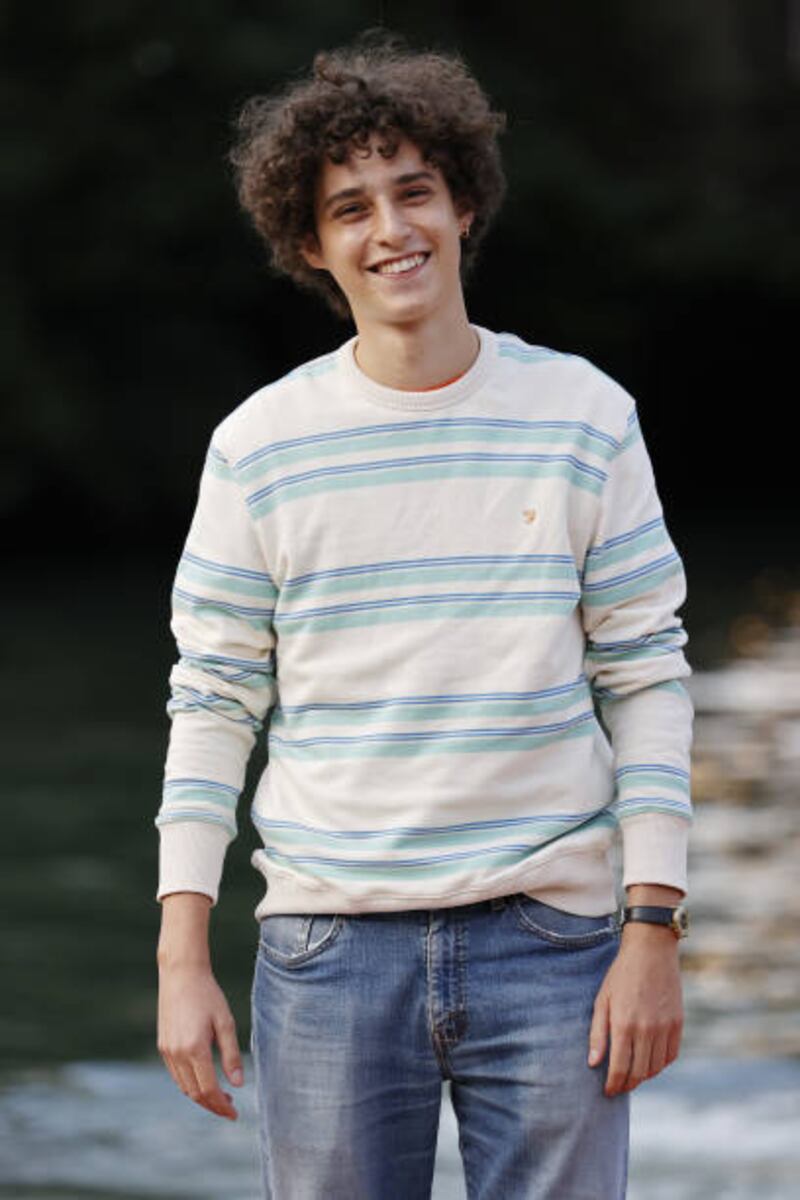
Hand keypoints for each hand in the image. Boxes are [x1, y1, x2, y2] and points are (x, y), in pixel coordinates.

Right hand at [157, 962, 243, 1119]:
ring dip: (201, 1096)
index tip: (235, 1114)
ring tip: (220, 1095)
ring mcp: (167, 1051)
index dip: (222, 1107)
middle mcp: (177, 1054)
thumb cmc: (208, 995)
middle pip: (195, 1093)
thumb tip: (238, 1085)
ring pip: (184, 1086)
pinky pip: (176, 1074)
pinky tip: (204, 1078)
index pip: (209, 1090)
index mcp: (195, 1049)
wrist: (181, 974)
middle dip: (212, 1105)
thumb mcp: (225, 1022)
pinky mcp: (163, 1046)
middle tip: (230, 1108)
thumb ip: (231, 1055)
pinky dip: (190, 1083)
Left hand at [587, 923, 682, 1096]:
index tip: (608, 1092)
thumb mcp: (602, 1000)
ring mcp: (665, 1028)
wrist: (651, 952)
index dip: (613, 1084)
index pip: (620, 1068)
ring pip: (656, 1067)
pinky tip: (650, 1062)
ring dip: (644, 1077)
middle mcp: (646, 1030)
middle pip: (639, 1072)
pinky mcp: (678, 1024)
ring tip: (633, 1076)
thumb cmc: (621, 975)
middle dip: (627, 1084)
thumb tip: (593, 1063)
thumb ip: (597, 1033)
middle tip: (619, 1087)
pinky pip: (670, 1055)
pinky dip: (660, 1064)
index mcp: (624, 1024)